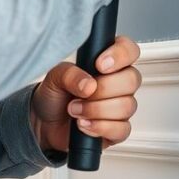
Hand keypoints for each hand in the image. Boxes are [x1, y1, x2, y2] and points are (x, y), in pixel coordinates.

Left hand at [30, 35, 142, 152]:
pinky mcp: (117, 129)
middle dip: (103, 89)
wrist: (46, 123)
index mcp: (108, 62)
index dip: (120, 56)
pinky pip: (121, 129)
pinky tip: (84, 124)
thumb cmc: (55, 95)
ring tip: (75, 110)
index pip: (129, 49)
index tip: (100, 65)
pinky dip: (99, 127)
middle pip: (132, 80)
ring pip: (126, 106)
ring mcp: (120, 106)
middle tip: (82, 94)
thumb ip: (70, 74)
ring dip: (96, 110)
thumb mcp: (54, 77)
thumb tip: (89, 84)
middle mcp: (118, 82)